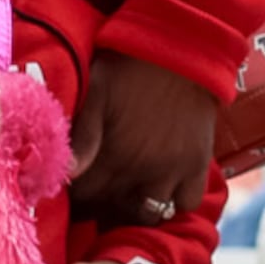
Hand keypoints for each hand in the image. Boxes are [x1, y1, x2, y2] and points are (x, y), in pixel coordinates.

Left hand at [71, 51, 218, 226]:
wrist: (180, 48)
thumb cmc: (128, 67)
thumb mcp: (96, 91)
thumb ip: (81, 134)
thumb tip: (67, 174)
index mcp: (112, 154)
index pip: (83, 198)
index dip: (73, 197)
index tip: (72, 189)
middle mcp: (142, 170)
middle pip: (112, 210)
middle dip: (99, 205)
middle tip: (97, 189)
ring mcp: (173, 170)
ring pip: (149, 215)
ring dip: (133, 209)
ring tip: (125, 191)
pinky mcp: (197, 165)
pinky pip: (186, 204)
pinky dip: (173, 202)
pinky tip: (160, 188)